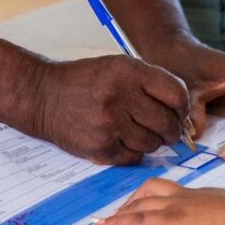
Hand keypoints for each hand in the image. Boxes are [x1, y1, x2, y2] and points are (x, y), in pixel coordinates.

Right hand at [35, 56, 188, 164]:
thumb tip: (182, 111)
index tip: (178, 111)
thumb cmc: (85, 81)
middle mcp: (120, 97)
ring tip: (138, 132)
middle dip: (171, 129)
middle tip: (165, 128)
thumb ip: (151, 83)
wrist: (43, 96)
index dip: (182, 106)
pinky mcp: (99, 148)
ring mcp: (109, 125)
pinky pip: (134, 157)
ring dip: (152, 141)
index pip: (176, 94)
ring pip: (153, 143)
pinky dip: (133, 152)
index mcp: (128, 72)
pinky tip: (122, 140)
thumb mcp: (118, 66)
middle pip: (167, 123)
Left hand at [93, 178, 224, 224]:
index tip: (151, 203)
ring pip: (141, 204)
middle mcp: (190, 196)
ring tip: (104, 223)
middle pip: (154, 189)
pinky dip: (117, 224)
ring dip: (121, 213)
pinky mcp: (171, 220)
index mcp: (207, 195)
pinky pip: (137, 221)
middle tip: (123, 211)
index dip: (159, 195)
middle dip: (136, 199)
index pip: (177, 191)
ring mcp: (179, 206)